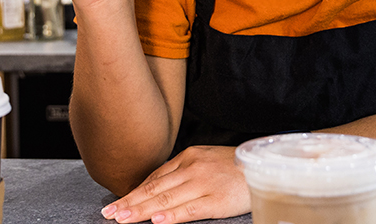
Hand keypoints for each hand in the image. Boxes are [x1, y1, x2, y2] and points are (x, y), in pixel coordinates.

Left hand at [100, 146, 250, 223]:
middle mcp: (193, 168)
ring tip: (123, 219)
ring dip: (141, 210)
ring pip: (166, 199)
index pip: (155, 177)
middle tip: (110, 214)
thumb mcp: (206, 160)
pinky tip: (157, 221)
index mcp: (188, 157)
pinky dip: (172, 215)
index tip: (117, 204)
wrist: (266, 164)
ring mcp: (204, 184)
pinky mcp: (217, 200)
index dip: (134, 192)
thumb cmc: (235, 167)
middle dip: (130, 202)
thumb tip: (155, 188)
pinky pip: (191, 209)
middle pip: (155, 188)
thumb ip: (182, 172)